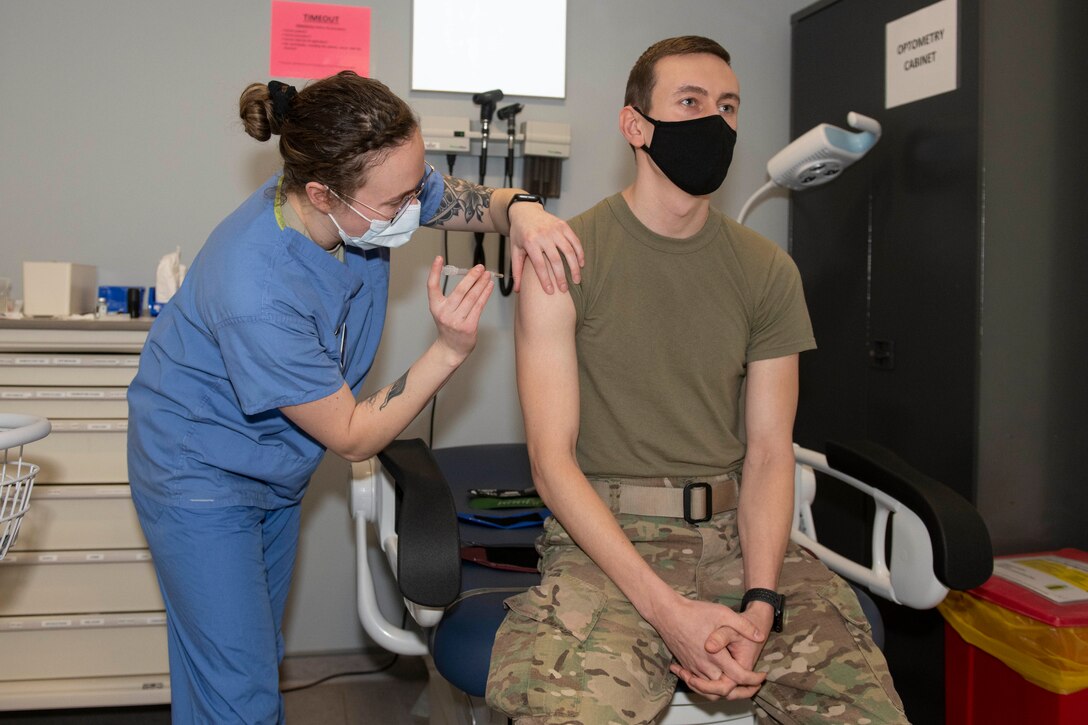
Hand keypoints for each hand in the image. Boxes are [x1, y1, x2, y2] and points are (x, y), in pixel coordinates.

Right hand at [426, 256, 493, 362]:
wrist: (451, 348)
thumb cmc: (449, 326)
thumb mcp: (442, 310)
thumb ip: (451, 296)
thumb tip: (469, 277)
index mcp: (435, 307)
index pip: (432, 286)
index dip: (434, 271)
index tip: (439, 258)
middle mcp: (444, 313)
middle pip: (459, 290)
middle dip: (471, 276)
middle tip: (479, 267)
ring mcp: (457, 321)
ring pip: (472, 297)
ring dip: (481, 284)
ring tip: (487, 274)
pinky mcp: (469, 326)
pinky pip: (479, 306)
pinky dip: (485, 294)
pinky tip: (489, 286)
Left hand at [507, 202, 583, 293]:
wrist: (525, 211)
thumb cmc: (519, 233)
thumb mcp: (515, 250)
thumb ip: (517, 270)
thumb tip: (517, 291)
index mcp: (530, 242)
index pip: (539, 265)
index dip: (545, 280)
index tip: (550, 292)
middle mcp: (543, 235)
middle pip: (556, 260)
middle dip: (561, 277)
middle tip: (564, 290)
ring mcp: (555, 229)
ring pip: (568, 251)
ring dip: (574, 267)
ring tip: (576, 280)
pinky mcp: (563, 225)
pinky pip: (575, 241)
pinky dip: (580, 253)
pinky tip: (581, 264)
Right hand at [651, 594, 765, 699]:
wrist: (667, 613)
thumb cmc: (694, 612)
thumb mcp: (723, 613)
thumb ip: (743, 626)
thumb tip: (760, 636)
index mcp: (716, 656)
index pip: (739, 677)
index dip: (753, 680)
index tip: (761, 676)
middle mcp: (704, 666)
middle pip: (725, 691)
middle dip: (741, 692)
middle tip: (752, 686)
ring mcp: (693, 668)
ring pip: (710, 691)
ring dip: (725, 691)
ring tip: (737, 686)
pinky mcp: (685, 666)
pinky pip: (698, 684)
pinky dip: (709, 687)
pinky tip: (716, 679)